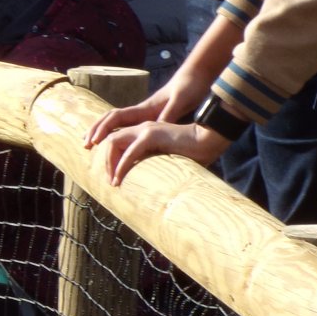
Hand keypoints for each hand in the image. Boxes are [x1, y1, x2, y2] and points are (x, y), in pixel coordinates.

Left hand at [94, 121, 230, 185]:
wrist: (210, 139)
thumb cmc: (194, 152)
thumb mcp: (167, 159)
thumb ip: (155, 165)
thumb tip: (151, 187)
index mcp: (145, 132)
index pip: (118, 141)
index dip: (111, 158)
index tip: (113, 178)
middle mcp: (142, 128)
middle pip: (111, 140)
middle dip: (106, 161)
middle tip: (110, 182)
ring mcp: (146, 129)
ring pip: (114, 142)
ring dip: (110, 163)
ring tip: (114, 181)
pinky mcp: (152, 135)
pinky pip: (129, 151)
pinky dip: (121, 166)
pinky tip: (120, 179)